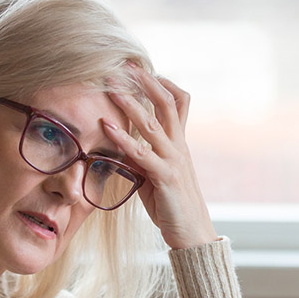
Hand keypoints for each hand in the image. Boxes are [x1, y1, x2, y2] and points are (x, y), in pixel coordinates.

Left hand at [103, 65, 217, 248]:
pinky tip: (107, 126)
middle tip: (126, 64)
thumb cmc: (171, 204)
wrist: (192, 233)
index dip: (163, 84)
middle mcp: (179, 146)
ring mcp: (174, 160)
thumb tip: (121, 145)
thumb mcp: (155, 175)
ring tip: (111, 87)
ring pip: (153, 123)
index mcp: (179, 144)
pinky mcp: (166, 177)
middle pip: (166, 104)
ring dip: (130, 103)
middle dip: (146, 82)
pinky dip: (123, 138)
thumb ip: (142, 157)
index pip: (178, 103)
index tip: (143, 69)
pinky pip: (142, 153)